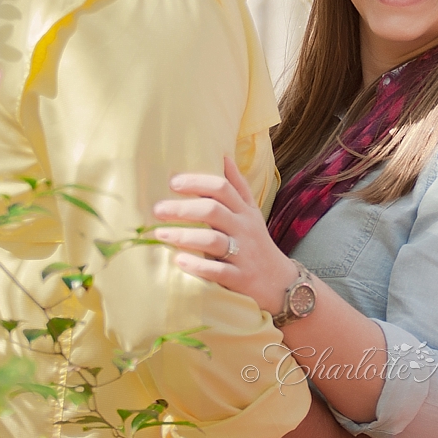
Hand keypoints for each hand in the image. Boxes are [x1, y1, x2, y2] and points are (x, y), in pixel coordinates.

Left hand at [153, 156, 294, 314]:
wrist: (280, 282)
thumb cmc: (256, 243)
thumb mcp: (251, 213)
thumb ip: (238, 187)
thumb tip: (224, 155)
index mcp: (244, 212)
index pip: (222, 188)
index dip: (197, 182)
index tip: (173, 183)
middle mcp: (244, 229)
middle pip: (214, 211)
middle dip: (183, 209)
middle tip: (157, 209)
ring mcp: (243, 254)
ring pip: (214, 240)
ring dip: (184, 236)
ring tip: (160, 234)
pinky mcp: (240, 278)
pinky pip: (218, 271)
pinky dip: (198, 266)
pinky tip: (179, 261)